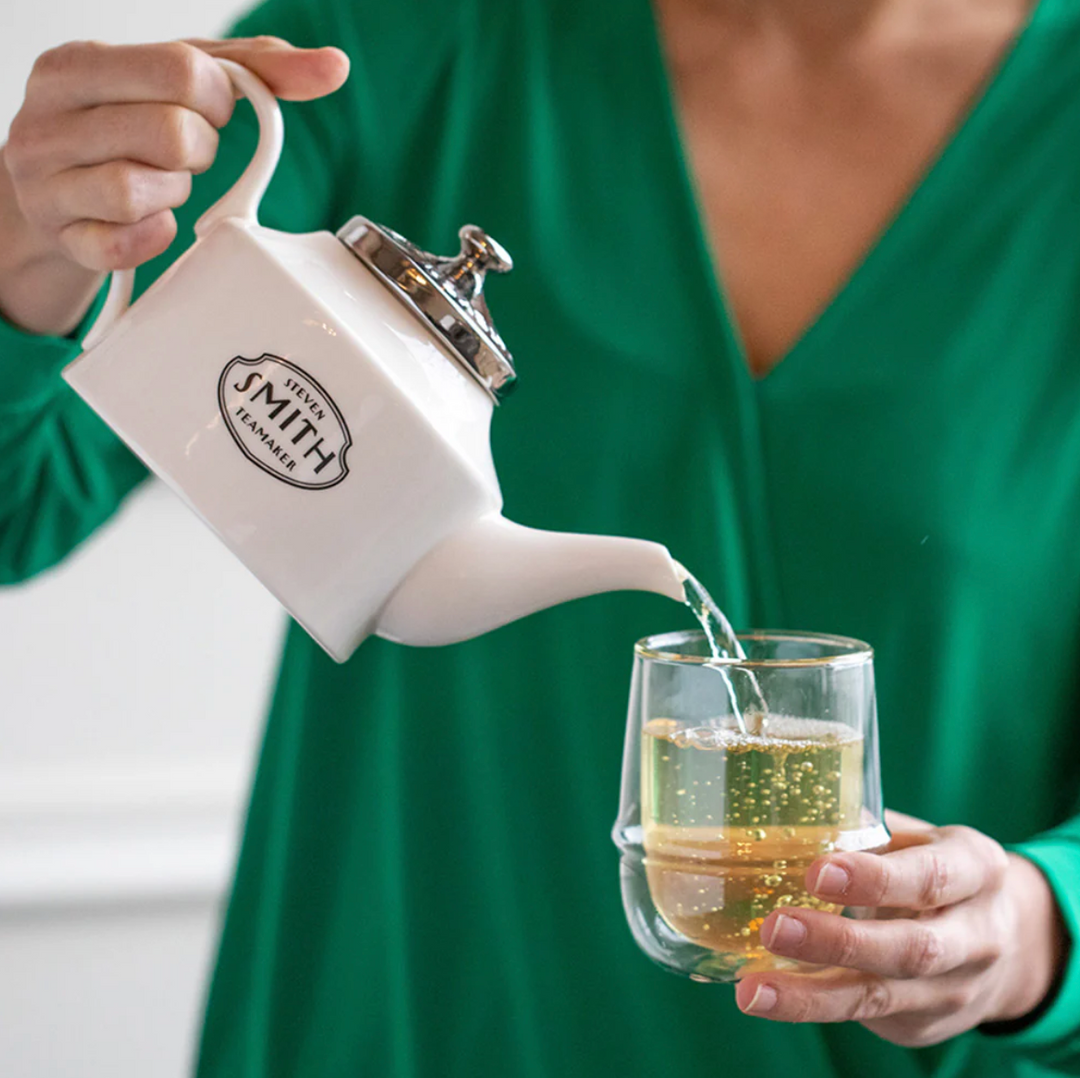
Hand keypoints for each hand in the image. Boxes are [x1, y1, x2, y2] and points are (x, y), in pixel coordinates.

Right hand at [0, 37, 348, 332]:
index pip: (182, 71)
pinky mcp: (61, 240)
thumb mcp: (174, 85)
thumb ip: (253, 69)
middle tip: (187, 154)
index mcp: (78, 65)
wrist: (49, 194)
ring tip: (164, 186)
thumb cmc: (120, 128)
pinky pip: (120, 247)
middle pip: (170, 133)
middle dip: (199, 150)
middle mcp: (49, 118)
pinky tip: (156, 225)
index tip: (209, 112)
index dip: (217, 100)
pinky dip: (153, 239)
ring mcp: (47, 183)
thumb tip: (332, 67)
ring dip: (173, 194)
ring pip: (138, 191)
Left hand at [734, 811, 1065, 1046]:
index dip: (874, 879)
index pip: (928, 877)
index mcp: (977, 869)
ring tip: (753, 990)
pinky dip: (811, 1004)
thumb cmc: (935, 868)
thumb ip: (864, 828)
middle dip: (837, 942)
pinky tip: (767, 994)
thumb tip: (790, 817)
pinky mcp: (924, 1025)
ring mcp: (955, 990)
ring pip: (880, 997)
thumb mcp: (917, 837)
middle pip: (909, 949)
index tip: (816, 874)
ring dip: (810, 996)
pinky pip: (863, 1015)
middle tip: (773, 928)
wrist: (1005, 939)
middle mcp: (977, 936)